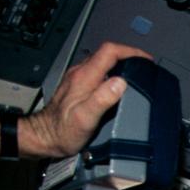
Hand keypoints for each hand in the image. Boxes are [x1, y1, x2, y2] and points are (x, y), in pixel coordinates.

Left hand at [0, 42, 152, 158]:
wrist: (44, 136)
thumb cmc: (63, 131)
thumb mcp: (85, 118)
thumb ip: (102, 98)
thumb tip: (121, 83)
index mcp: (84, 78)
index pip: (109, 52)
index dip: (130, 52)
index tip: (145, 59)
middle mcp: (79, 74)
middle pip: (106, 53)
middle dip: (128, 56)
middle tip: (144, 66)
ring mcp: (77, 79)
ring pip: (101, 61)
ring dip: (120, 63)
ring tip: (136, 73)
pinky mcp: (76, 86)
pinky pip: (97, 71)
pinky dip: (111, 72)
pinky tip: (117, 83)